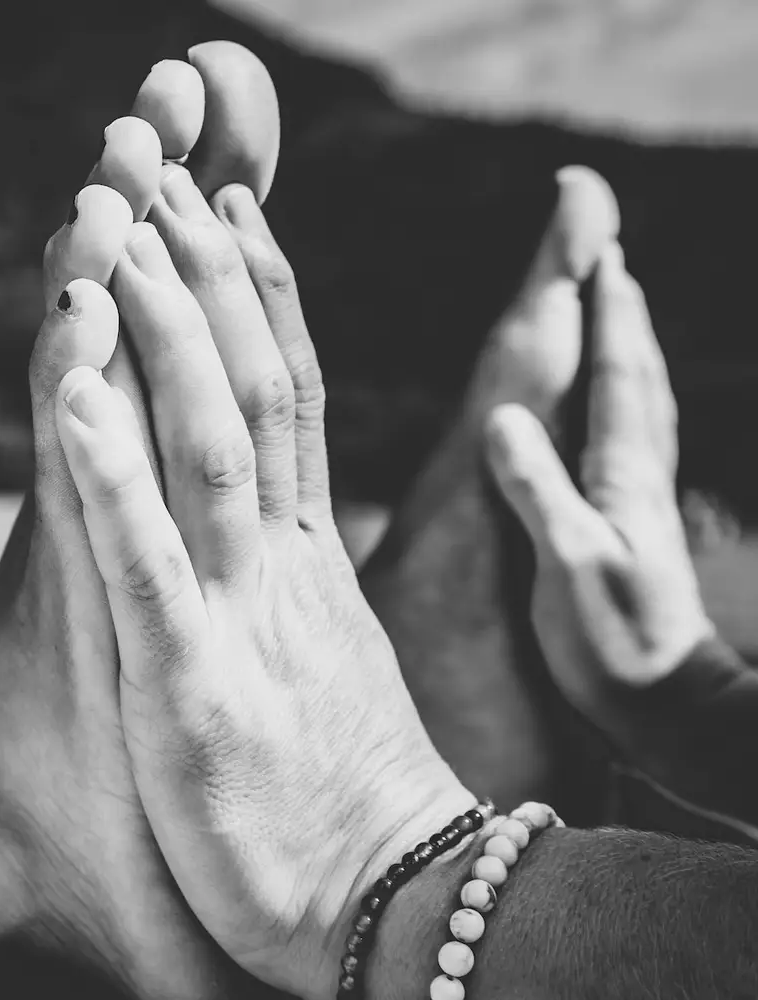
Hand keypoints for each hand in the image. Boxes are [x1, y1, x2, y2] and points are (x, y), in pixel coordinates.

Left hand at [51, 172, 471, 997]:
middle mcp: (275, 571)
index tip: (225, 206)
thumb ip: (300, 595)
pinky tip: (68, 393)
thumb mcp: (323, 666)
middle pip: (246, 390)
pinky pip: (140, 561)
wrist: (390, 919)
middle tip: (153, 167)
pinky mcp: (186, 692)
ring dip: (155, 335)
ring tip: (112, 232)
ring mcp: (234, 624)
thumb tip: (286, 543)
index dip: (257, 296)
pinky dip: (103, 473)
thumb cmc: (341, 805)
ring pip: (198, 448)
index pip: (289, 398)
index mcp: (306, 563)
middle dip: (197, 274)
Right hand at [482, 245, 715, 730]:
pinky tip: (620, 417)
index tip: (598, 246)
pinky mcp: (642, 535)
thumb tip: (506, 415)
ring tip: (620, 316)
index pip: (619, 373)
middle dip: (625, 314)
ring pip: (648, 407)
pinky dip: (632, 405)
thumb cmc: (617, 648)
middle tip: (610, 257)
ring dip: (634, 353)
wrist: (675, 714)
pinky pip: (638, 444)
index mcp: (622, 478)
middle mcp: (641, 482)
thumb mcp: (566, 566)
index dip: (609, 309)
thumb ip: (538, 489)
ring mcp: (646, 508)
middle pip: (641, 377)